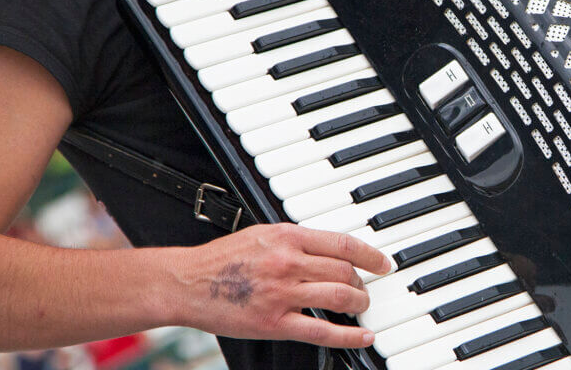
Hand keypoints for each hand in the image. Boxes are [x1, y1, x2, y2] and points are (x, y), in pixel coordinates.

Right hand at [174, 224, 391, 347]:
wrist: (187, 282)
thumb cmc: (223, 259)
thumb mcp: (262, 234)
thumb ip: (297, 240)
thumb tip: (331, 248)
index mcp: (287, 237)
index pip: (343, 243)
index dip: (370, 255)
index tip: (382, 263)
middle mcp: (287, 263)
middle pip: (344, 272)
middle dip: (361, 282)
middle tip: (363, 288)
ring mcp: (282, 294)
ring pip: (338, 298)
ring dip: (358, 304)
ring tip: (360, 306)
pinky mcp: (274, 323)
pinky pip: (321, 331)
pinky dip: (349, 336)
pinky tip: (363, 336)